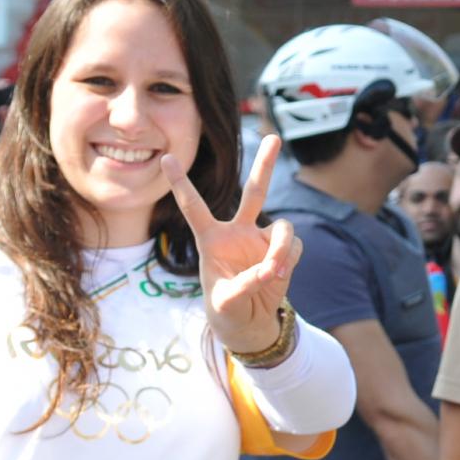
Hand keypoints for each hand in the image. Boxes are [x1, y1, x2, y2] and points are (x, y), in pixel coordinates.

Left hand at [162, 135, 302, 355]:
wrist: (248, 323)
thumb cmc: (225, 309)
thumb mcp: (225, 301)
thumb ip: (245, 285)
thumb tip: (271, 269)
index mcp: (211, 239)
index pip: (194, 207)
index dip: (180, 183)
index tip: (164, 157)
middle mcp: (238, 232)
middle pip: (255, 192)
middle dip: (265, 165)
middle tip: (273, 136)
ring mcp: (262, 240)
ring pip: (283, 226)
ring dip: (282, 248)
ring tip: (275, 271)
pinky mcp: (284, 252)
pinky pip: (294, 247)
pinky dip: (289, 261)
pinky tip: (279, 277)